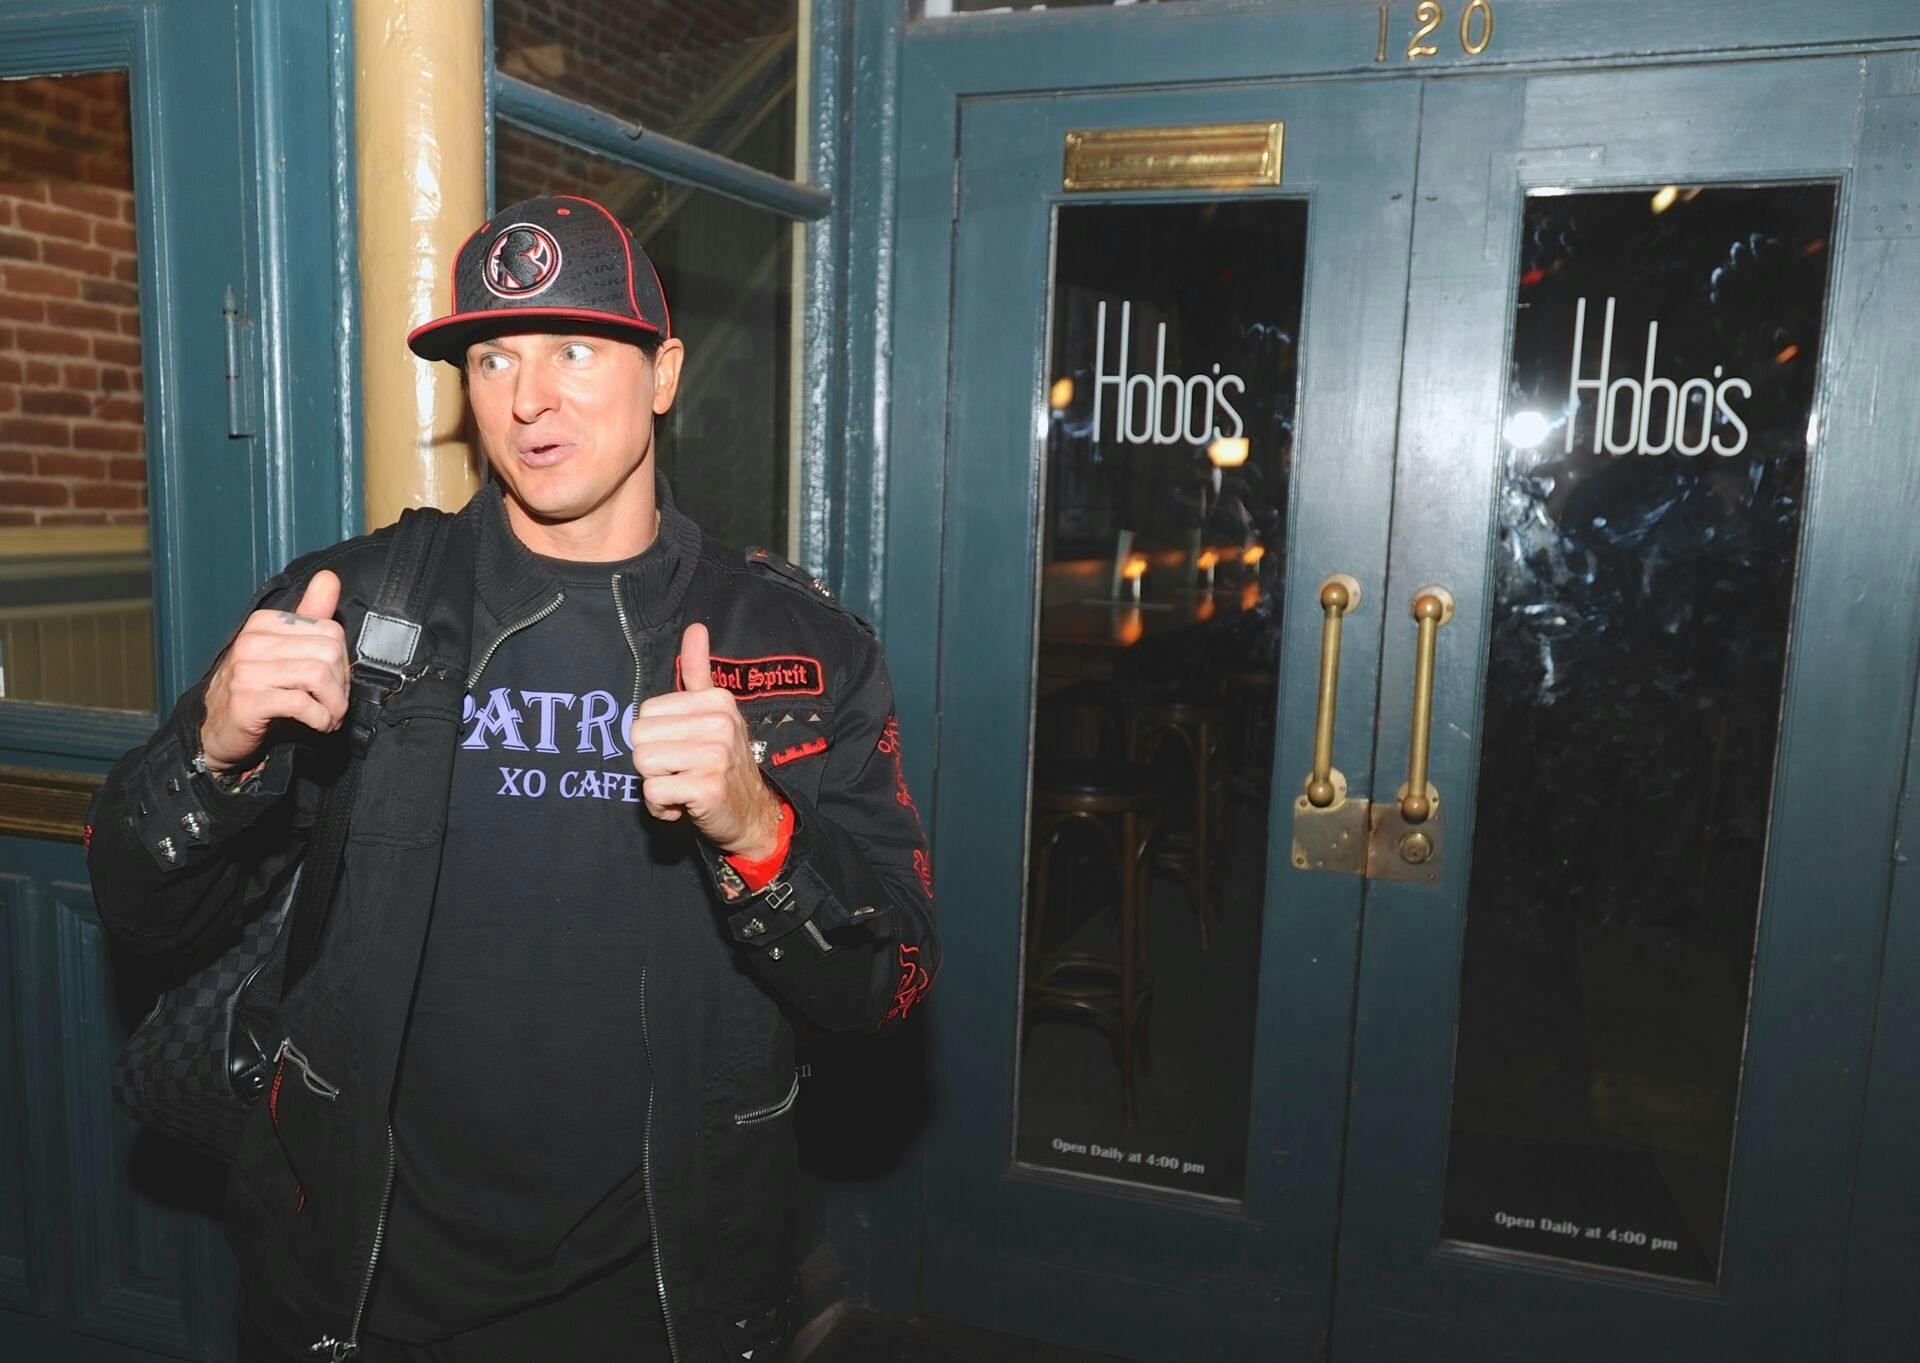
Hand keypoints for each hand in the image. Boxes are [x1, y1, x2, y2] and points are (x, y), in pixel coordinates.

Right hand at [198, 571, 349, 773]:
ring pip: (318, 676)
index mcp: (264, 624)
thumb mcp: (283, 651)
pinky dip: (320, 718)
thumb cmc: (256, 691)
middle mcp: (252, 642)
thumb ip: (309, 616)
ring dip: (334, 704)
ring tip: (330, 717)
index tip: (335, 684)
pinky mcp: (246, 702)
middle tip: (335, 704)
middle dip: (341, 684)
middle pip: (328, 651)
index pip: (330, 630)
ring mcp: (246, 671)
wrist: (218, 731)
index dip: (343, 662)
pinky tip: (319, 725)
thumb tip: (329, 578)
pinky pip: (301, 704)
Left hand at [630, 622, 783, 857]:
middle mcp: (720, 723)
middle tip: (680, 770)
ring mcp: (716, 755)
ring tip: (682, 785)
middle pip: (639, 737)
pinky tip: (684, 805)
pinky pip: (653, 793)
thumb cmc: (724, 762)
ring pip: (643, 764)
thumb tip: (696, 626)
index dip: (655, 737)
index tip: (682, 749)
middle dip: (651, 762)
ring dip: (656, 784)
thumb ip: (698, 671)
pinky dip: (662, 807)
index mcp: (718, 700)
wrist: (753, 814)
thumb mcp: (716, 713)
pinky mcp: (707, 787)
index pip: (646, 712)